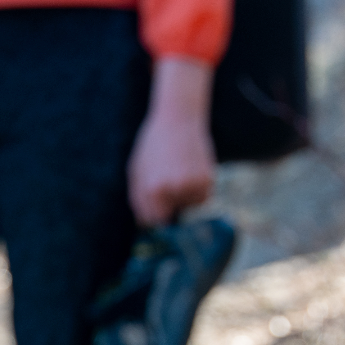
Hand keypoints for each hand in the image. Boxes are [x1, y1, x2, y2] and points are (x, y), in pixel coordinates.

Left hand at [127, 56, 216, 226]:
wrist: (179, 118)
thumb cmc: (153, 146)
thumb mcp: (136, 171)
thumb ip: (138, 201)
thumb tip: (145, 226)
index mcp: (152, 190)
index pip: (153, 220)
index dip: (153, 212)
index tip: (155, 202)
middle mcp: (173, 190)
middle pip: (171, 215)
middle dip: (168, 203)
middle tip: (168, 176)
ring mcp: (192, 186)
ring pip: (188, 207)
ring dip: (183, 196)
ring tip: (178, 171)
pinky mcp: (208, 180)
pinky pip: (202, 199)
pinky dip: (197, 190)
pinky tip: (191, 171)